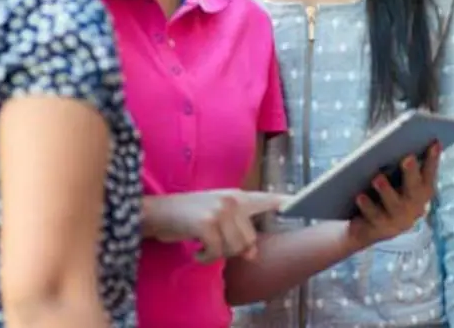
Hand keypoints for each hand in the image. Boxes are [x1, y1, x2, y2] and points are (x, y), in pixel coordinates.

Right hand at [146, 189, 288, 263]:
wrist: (155, 212)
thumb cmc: (185, 217)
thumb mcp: (214, 220)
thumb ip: (236, 232)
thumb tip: (252, 254)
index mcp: (235, 196)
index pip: (266, 199)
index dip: (284, 202)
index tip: (298, 204)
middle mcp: (231, 200)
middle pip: (248, 239)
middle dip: (231, 250)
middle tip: (211, 247)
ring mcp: (220, 210)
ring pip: (234, 247)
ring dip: (216, 254)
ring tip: (202, 247)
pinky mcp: (207, 223)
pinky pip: (216, 252)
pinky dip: (205, 257)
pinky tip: (195, 251)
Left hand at [348, 143, 441, 248]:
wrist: (367, 227)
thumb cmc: (384, 192)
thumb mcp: (394, 179)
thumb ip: (399, 164)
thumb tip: (395, 141)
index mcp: (422, 191)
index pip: (429, 174)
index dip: (433, 160)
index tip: (434, 142)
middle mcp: (415, 207)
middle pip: (414, 190)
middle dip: (412, 173)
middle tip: (408, 158)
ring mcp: (398, 220)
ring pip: (394, 205)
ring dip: (386, 190)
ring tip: (377, 178)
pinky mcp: (380, 229)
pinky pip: (373, 216)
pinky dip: (367, 205)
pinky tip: (360, 195)